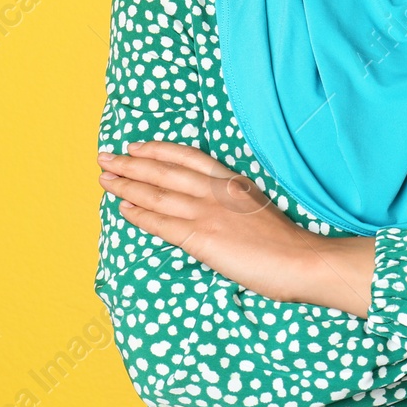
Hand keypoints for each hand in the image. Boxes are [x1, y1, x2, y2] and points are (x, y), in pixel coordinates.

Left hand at [98, 141, 320, 303]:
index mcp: (232, 182)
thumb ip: (234, 204)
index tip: (137, 146)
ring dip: (127, 185)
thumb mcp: (258, 208)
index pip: (188, 157)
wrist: (300, 260)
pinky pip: (161, 223)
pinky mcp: (201, 237)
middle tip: (105, 158)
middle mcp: (216, 192)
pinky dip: (139, 215)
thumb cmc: (286, 242)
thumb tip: (215, 209)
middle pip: (165, 171)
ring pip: (157, 194)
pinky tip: (123, 210)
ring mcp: (208, 213)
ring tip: (106, 179)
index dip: (158, 150)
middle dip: (131, 163)